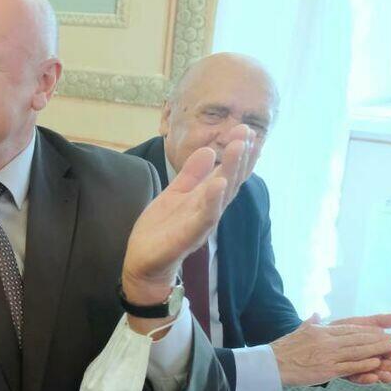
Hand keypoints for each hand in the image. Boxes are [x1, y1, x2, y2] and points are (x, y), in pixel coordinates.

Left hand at [122, 128, 254, 306]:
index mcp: (206, 198)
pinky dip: (213, 200)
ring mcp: (201, 222)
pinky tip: (219, 184)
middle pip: (230, 180)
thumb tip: (208, 150)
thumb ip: (191, 174)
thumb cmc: (162, 229)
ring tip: (238, 148)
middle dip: (239, 156)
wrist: (143, 262)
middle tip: (247, 131)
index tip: (244, 128)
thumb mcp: (175, 193)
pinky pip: (204, 217)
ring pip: (222, 195)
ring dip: (231, 171)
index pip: (227, 172)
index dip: (237, 152)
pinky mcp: (188, 235)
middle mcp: (209, 209)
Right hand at [270, 313, 390, 386]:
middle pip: (357, 338)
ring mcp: (328, 355)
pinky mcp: (327, 370)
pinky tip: (376, 363)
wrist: (272, 364)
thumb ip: (309, 322)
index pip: (349, 329)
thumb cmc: (283, 349)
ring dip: (377, 350)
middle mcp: (326, 341)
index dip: (367, 330)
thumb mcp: (298, 331)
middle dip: (378, 339)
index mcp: (321, 331)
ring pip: (357, 351)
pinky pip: (350, 366)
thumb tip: (315, 314)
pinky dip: (364, 364)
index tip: (381, 330)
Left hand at [327, 313, 390, 384]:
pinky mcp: (344, 372)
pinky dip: (365, 377)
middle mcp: (366, 358)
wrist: (313, 335)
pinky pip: (356, 377)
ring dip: (383, 374)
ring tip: (389, 375)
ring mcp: (356, 366)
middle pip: (384, 365)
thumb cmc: (337, 329)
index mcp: (373, 347)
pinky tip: (373, 377)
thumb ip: (379, 321)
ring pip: (373, 372)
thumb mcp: (359, 323)